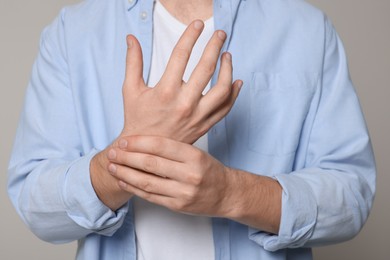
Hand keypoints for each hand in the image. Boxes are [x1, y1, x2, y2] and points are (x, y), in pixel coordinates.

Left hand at [107, 135, 281, 233]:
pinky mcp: (178, 206)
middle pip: (151, 164)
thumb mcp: (197, 153)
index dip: (138, 143)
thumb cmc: (209, 170)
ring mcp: (183, 192)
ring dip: (125, 174)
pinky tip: (123, 181)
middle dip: (127, 158)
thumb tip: (141, 141)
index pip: (160, 145)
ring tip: (111, 167)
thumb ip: (173, 148)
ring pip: (147, 182)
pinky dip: (134, 188)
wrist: (226, 194)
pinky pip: (150, 196)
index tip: (123, 141)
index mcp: (194, 156)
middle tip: (112, 152)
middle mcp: (190, 174)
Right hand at [121, 20, 241, 143]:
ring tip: (227, 56)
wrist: (146, 152)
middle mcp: (184, 103)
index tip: (198, 25)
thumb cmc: (137, 119)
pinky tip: (236, 81)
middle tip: (220, 34)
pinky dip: (234, 94)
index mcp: (165, 91)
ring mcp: (197, 116)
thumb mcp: (130, 90)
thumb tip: (131, 38)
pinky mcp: (205, 125)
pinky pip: (226, 108)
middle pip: (206, 68)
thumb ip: (133, 62)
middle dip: (215, 46)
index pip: (181, 56)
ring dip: (228, 69)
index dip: (191, 36)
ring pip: (222, 89)